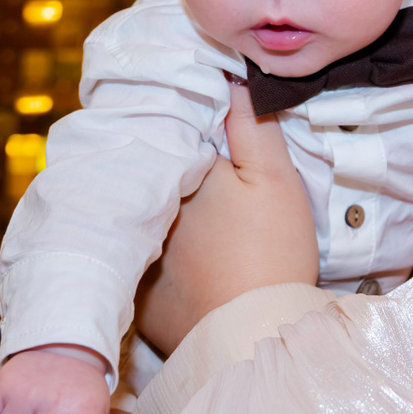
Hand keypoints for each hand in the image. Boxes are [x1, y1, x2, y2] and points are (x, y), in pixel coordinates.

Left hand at [133, 79, 319, 355]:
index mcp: (179, 174)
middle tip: (195, 175)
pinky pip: (143, 267)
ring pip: (143, 222)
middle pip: (153, 178)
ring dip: (154, 213)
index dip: (185, 128)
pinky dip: (158, 261)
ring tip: (184, 217)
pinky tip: (182, 265)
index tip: (199, 123)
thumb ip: (252, 124)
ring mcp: (137, 256)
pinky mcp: (140, 298)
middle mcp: (146, 210)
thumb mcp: (274, 179)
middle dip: (165, 169)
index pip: (173, 136)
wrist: (253, 336)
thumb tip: (232, 77)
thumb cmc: (271, 250)